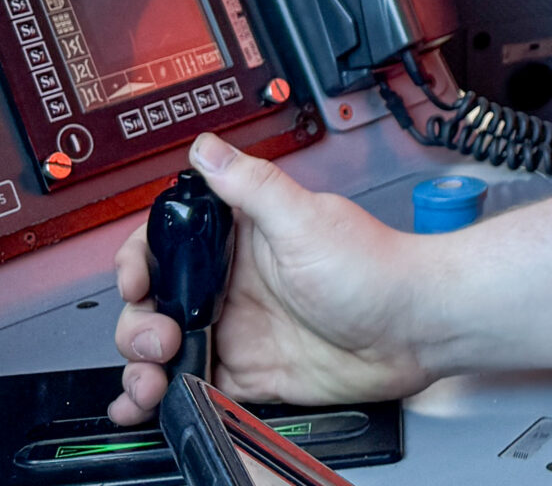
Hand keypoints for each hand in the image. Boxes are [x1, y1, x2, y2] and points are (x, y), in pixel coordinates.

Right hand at [109, 132, 434, 423]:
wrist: (415, 329)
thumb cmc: (376, 267)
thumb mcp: (306, 220)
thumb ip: (253, 186)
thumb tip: (208, 148)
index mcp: (241, 240)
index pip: (167, 244)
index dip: (139, 263)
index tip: (137, 282)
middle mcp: (233, 285)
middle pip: (156, 302)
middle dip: (137, 323)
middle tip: (159, 339)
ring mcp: (238, 330)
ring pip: (164, 348)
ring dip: (141, 365)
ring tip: (151, 379)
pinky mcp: (249, 372)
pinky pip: (191, 386)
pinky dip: (162, 397)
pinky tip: (148, 404)